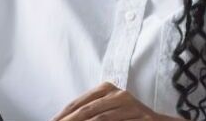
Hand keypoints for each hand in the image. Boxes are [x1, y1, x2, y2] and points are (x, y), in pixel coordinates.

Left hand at [52, 82, 181, 120]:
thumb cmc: (127, 117)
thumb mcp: (108, 110)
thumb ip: (90, 112)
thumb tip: (62, 119)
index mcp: (107, 89)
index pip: (79, 102)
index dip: (63, 114)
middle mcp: (120, 94)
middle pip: (87, 110)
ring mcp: (132, 106)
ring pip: (101, 119)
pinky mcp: (142, 119)